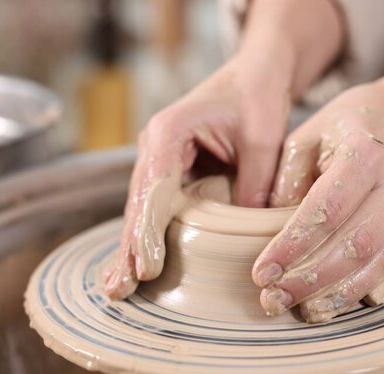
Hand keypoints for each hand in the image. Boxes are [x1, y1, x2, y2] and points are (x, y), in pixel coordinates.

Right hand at [104, 55, 291, 298]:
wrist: (254, 75)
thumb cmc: (257, 98)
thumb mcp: (264, 138)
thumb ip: (255, 183)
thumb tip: (248, 231)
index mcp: (169, 131)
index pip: (153, 188)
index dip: (148, 229)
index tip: (146, 267)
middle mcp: (155, 146)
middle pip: (139, 203)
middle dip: (130, 246)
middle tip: (120, 288)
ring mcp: (160, 158)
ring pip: (143, 208)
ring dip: (133, 246)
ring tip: (120, 287)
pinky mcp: (172, 170)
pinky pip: (158, 206)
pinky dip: (148, 234)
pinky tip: (136, 264)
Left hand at [252, 84, 383, 322]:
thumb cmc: (347, 124)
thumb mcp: (306, 136)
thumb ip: (287, 181)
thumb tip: (267, 231)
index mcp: (363, 155)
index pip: (327, 211)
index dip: (292, 246)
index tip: (262, 273)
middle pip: (355, 245)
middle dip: (311, 280)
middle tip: (274, 299)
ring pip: (379, 263)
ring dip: (339, 294)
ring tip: (303, 310)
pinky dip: (370, 289)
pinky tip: (342, 304)